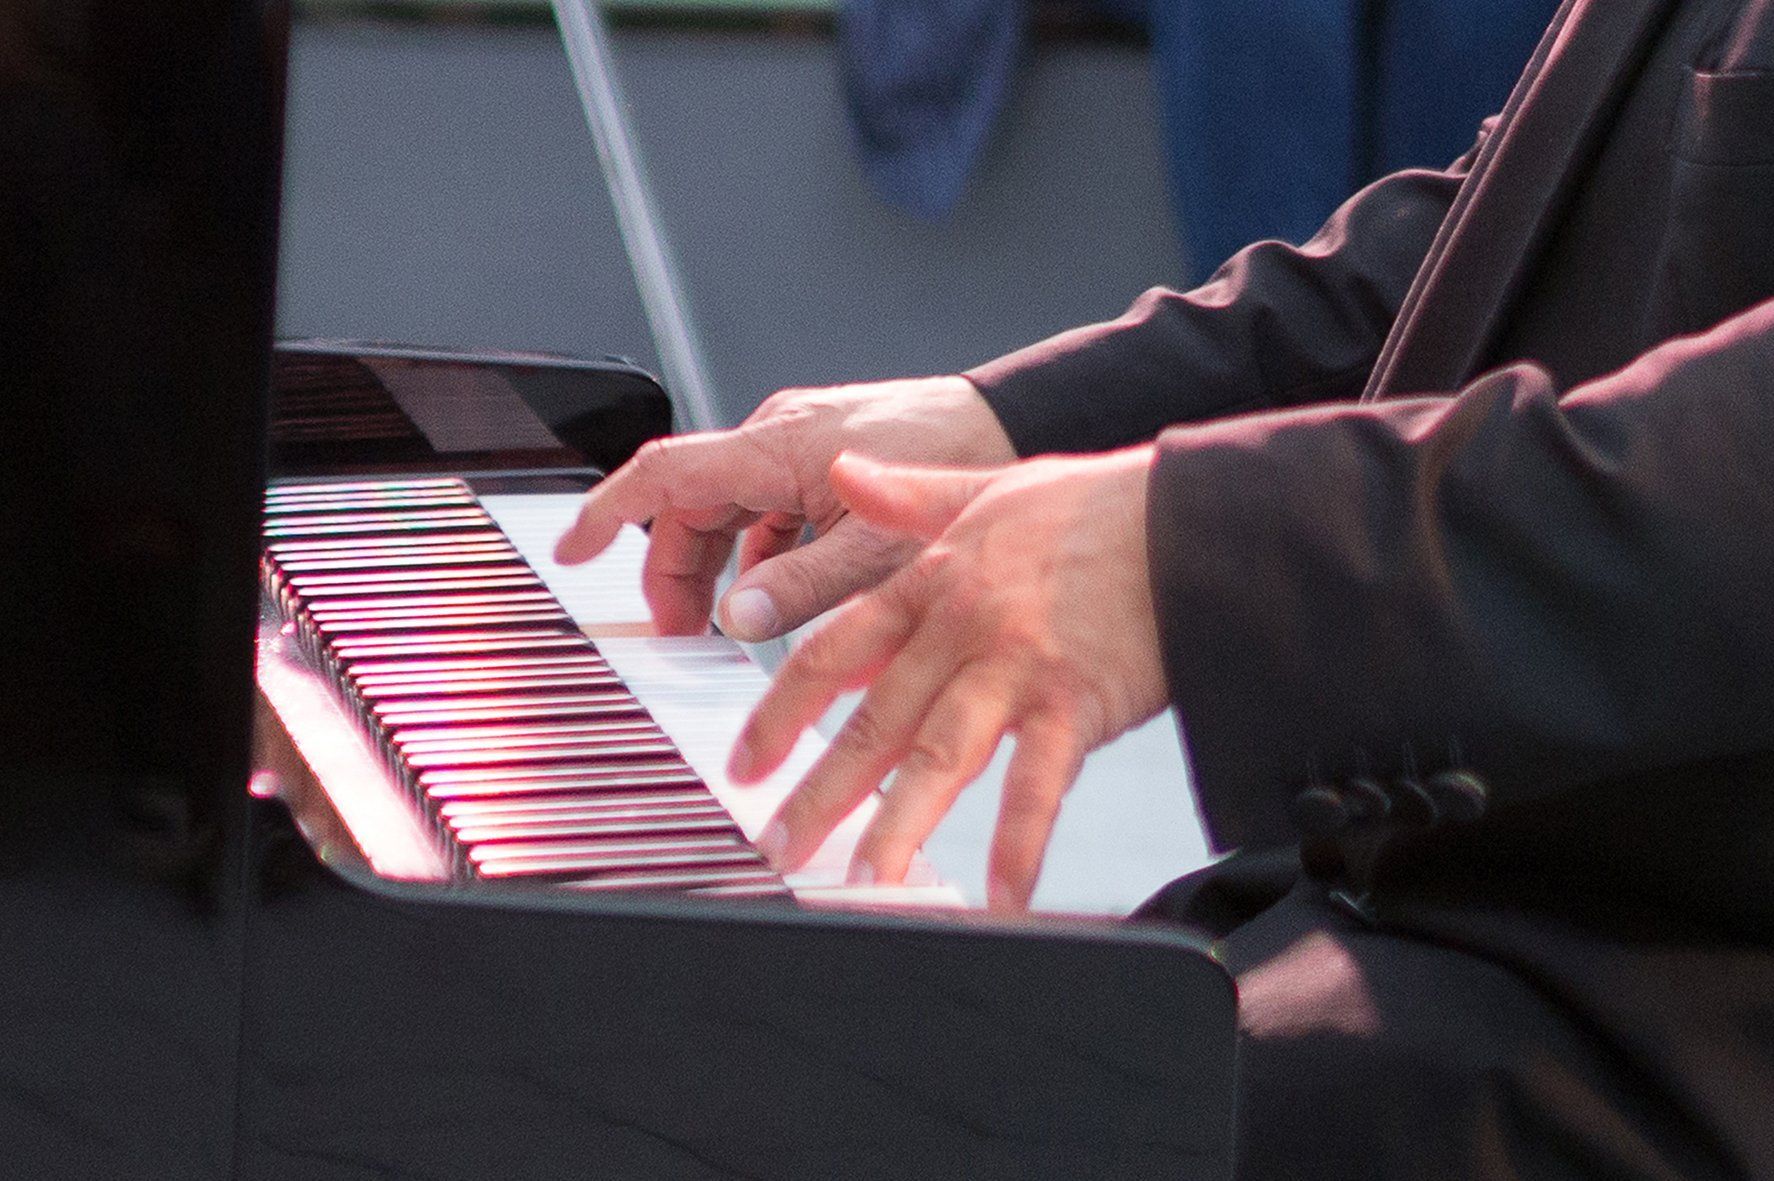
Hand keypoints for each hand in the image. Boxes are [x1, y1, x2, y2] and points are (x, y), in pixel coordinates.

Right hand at [553, 377, 1015, 639]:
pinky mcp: (829, 459)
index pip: (665, 475)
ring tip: (735, 624)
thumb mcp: (877, 552)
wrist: (1018, 422)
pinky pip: (771, 507)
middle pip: (693, 506)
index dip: (609, 512)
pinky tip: (787, 593)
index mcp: (778, 450)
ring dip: (723, 567)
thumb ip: (802, 589)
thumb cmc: (958, 465)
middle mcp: (781, 439)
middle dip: (678, 572)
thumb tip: (737, 620)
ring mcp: (804, 446)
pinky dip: (764, 552)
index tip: (575, 550)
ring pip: (732, 510)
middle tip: (686, 634)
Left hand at [731, 446, 1169, 910]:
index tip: (747, 760)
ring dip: (898, 826)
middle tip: (778, 845)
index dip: (782, 710)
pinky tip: (1003, 894)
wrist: (1191, 516)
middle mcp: (963, 627)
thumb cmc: (1097, 507)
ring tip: (865, 880)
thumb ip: (907, 495)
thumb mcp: (986, 487)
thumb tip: (843, 470)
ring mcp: (1018, 667)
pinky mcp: (1079, 701)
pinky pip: (1041, 784)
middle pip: (875, 721)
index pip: (835, 650)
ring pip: (939, 756)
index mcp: (934, 580)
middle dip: (820, 791)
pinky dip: (1020, 843)